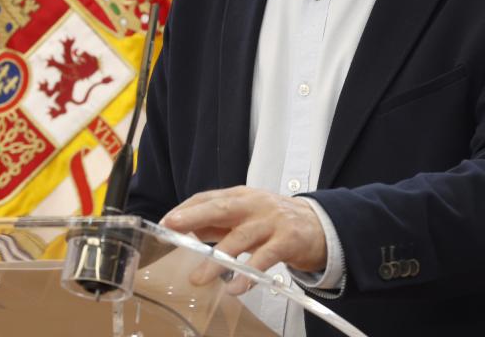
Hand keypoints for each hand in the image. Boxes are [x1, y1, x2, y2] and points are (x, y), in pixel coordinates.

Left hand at [162, 186, 326, 290]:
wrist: (318, 225)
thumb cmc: (274, 221)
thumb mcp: (245, 216)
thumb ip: (217, 223)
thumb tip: (184, 231)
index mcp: (241, 196)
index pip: (209, 198)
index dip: (187, 209)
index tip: (166, 222)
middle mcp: (255, 205)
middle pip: (222, 209)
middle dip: (195, 217)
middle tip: (173, 227)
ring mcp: (272, 222)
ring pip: (240, 239)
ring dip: (217, 260)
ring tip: (198, 278)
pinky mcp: (287, 241)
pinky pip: (264, 259)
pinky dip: (247, 275)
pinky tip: (234, 288)